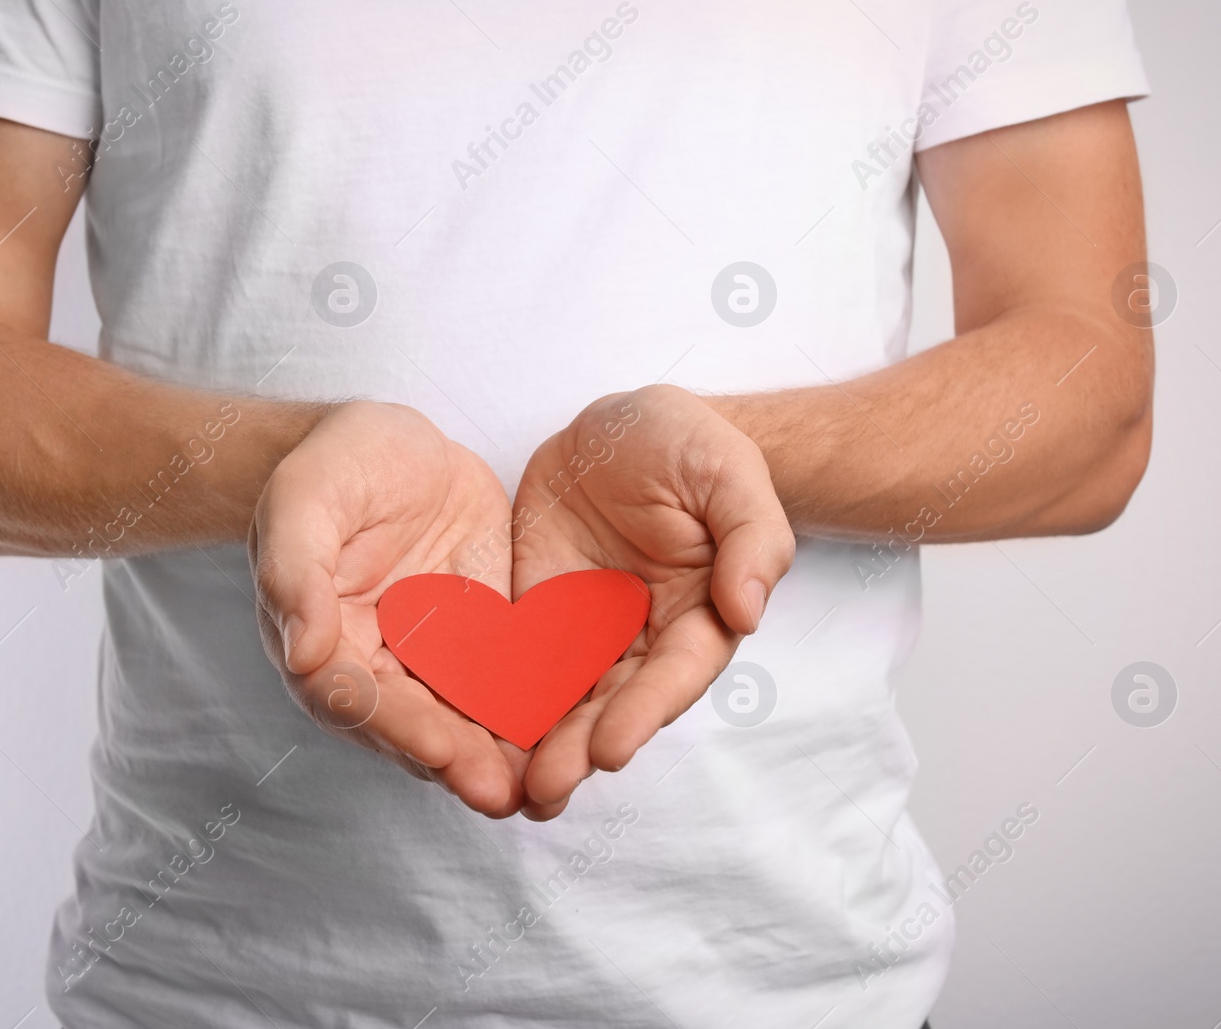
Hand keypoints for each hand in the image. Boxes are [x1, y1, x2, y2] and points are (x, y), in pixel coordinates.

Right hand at [249, 402, 528, 815]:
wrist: (391, 443)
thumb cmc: (333, 466)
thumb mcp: (304, 499)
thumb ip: (294, 570)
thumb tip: (302, 652)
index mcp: (324, 641)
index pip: (355, 698)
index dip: (397, 727)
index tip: (438, 750)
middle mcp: (379, 663)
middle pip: (415, 725)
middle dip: (457, 761)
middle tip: (500, 792)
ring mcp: (434, 654)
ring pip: (464, 716)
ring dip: (498, 755)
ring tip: (541, 786)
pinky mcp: (482, 635)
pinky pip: (508, 678)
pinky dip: (534, 710)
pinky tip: (574, 733)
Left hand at [510, 385, 795, 819]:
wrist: (623, 427)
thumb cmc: (690, 446)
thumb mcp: (730, 473)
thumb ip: (752, 538)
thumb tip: (749, 609)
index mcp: (698, 615)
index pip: (674, 674)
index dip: (644, 712)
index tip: (612, 750)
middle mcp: (642, 639)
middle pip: (614, 704)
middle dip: (581, 749)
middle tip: (546, 788)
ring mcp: (587, 633)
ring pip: (564, 701)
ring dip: (540, 747)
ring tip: (510, 793)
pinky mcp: (536, 618)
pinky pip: (515, 665)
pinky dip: (497, 704)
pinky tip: (468, 738)